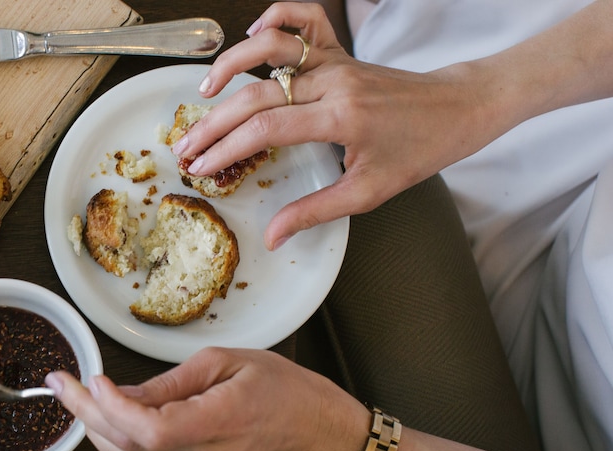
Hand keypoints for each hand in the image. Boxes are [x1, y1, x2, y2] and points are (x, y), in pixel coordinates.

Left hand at [45, 347, 369, 450]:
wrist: (318, 431)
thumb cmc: (285, 388)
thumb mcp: (230, 362)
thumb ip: (174, 380)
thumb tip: (127, 389)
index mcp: (217, 421)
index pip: (149, 428)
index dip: (112, 407)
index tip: (92, 379)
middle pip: (129, 447)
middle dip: (85, 414)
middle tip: (58, 382)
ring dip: (95, 431)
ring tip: (72, 398)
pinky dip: (117, 442)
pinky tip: (104, 418)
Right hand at [172, 2, 496, 249]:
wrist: (458, 108)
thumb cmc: (418, 152)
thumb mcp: (369, 193)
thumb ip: (315, 212)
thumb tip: (272, 235)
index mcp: (341, 117)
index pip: (267, 128)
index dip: (226, 148)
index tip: (200, 167)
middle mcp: (334, 81)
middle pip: (257, 93)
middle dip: (214, 122)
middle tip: (186, 147)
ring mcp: (337, 60)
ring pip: (272, 50)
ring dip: (232, 64)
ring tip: (204, 92)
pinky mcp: (340, 51)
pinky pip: (304, 21)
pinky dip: (275, 19)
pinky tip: (251, 38)